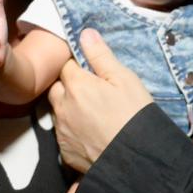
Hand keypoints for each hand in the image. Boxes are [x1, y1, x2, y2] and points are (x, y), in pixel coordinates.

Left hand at [50, 29, 151, 173]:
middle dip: (68, 86)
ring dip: (68, 108)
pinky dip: (72, 130)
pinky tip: (90, 133)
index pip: (66, 65)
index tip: (91, 71)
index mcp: (76, 85)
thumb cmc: (134, 115)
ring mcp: (61, 131)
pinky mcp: (64, 152)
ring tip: (91, 113)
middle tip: (90, 91)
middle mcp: (62, 106)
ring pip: (57, 111)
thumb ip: (101, 56)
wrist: (135, 159)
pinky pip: (62, 134)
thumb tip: (84, 33)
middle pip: (56, 88)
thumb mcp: (124, 79)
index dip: (77, 65)